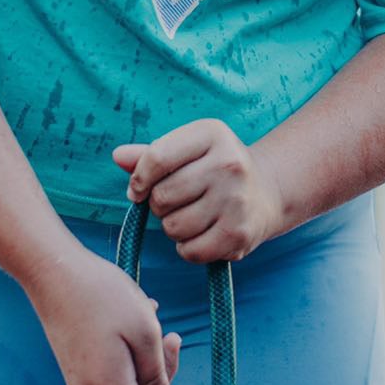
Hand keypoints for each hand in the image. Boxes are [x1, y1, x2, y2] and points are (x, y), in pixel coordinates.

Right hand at [31, 243, 191, 384]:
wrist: (54, 273)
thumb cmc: (103, 299)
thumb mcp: (144, 332)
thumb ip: (157, 378)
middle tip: (175, 353)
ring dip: (154, 380)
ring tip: (166, 333)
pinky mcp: (82, 371)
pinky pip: (116, 384)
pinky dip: (137, 365)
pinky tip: (147, 323)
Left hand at [113, 119, 283, 262]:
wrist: (267, 191)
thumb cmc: (215, 168)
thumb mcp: (188, 150)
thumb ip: (151, 154)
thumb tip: (117, 156)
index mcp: (211, 134)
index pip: (156, 158)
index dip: (139, 179)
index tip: (140, 189)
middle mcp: (228, 164)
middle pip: (161, 195)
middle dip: (159, 204)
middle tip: (178, 201)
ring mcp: (236, 200)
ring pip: (172, 226)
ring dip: (173, 227)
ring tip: (193, 216)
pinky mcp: (239, 233)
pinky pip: (190, 251)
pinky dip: (187, 247)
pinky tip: (201, 233)